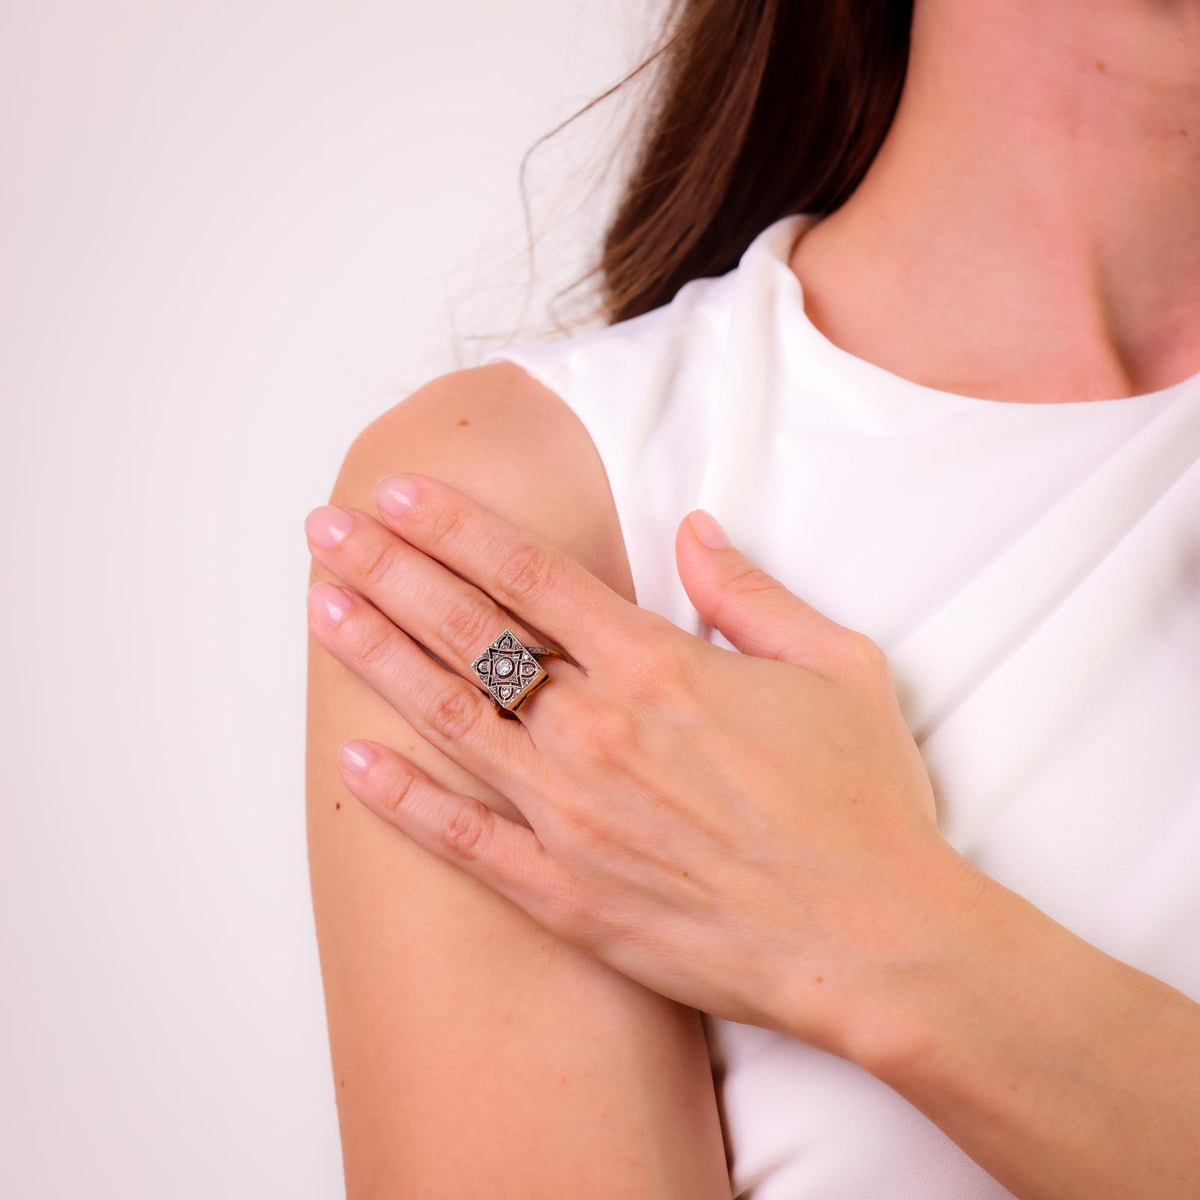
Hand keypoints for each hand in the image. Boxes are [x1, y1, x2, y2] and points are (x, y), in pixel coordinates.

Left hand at [304, 472, 974, 1059]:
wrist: (876, 942)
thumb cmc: (862, 803)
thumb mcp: (835, 665)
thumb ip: (750, 591)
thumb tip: (695, 530)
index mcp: (659, 666)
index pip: (530, 573)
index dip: (457, 525)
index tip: (401, 492)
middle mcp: (598, 730)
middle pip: (469, 631)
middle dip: (389, 569)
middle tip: (326, 530)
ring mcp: (572, 816)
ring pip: (450, 718)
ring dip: (377, 657)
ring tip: (320, 610)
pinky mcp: (565, 895)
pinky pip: (463, 841)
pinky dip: (401, 801)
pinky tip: (350, 761)